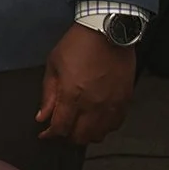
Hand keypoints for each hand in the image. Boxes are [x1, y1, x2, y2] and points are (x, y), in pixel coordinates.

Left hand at [37, 24, 135, 143]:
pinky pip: (116, 125)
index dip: (50, 134)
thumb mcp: (54, 66)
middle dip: (67, 136)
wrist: (108, 32)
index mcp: (72, 95)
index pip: (60, 128)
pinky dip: (104, 127)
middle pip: (80, 137)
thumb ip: (48, 94)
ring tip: (78, 126)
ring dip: (86, 134)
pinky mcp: (125, 100)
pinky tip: (96, 121)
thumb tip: (42, 116)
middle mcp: (94, 104)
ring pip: (100, 134)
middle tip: (61, 129)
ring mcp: (112, 104)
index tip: (44, 133)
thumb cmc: (78, 45)